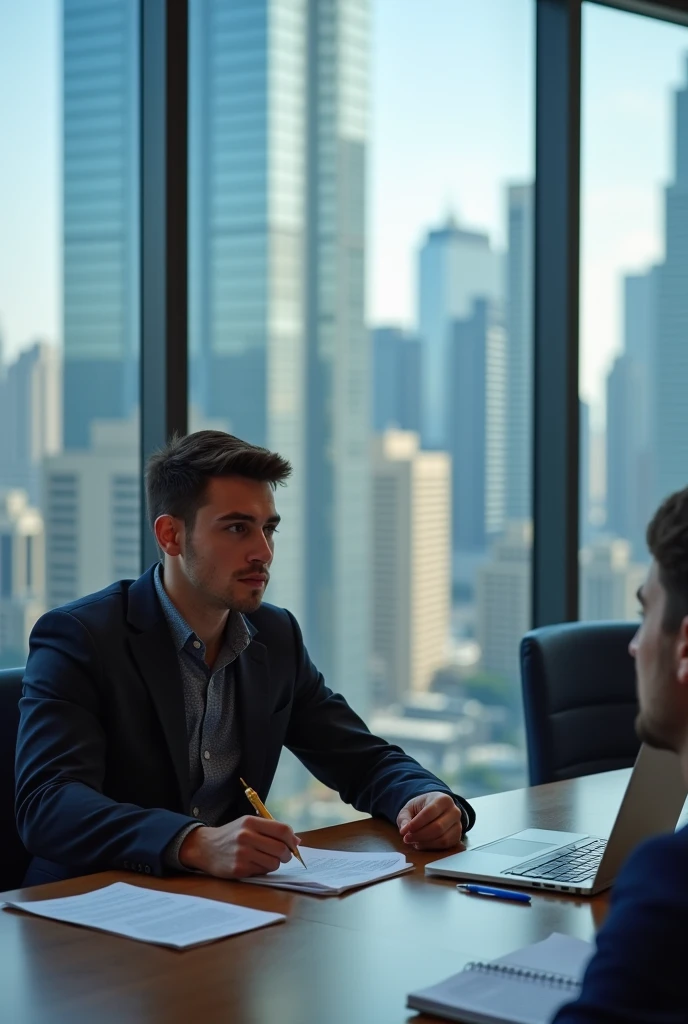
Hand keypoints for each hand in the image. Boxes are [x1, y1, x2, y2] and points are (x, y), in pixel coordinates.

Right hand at [179, 815, 300, 877]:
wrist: (205, 847)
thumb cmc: (232, 835)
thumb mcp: (248, 825)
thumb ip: (271, 830)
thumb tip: (297, 841)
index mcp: (251, 822)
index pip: (282, 830)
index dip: (292, 839)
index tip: (294, 845)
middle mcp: (246, 836)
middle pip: (281, 848)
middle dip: (287, 855)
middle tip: (283, 856)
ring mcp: (242, 853)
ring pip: (274, 863)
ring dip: (274, 863)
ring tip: (264, 859)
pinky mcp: (238, 869)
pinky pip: (262, 872)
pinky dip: (262, 870)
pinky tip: (253, 864)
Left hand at [397, 792, 463, 850]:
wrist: (436, 808)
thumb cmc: (422, 807)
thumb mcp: (409, 808)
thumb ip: (404, 818)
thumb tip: (404, 830)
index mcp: (443, 799)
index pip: (429, 812)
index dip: (416, 824)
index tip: (404, 831)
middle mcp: (454, 811)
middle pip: (437, 827)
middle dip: (420, 835)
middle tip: (406, 838)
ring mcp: (458, 825)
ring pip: (443, 839)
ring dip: (425, 843)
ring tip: (413, 841)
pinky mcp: (457, 836)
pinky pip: (445, 845)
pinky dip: (431, 847)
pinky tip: (421, 844)